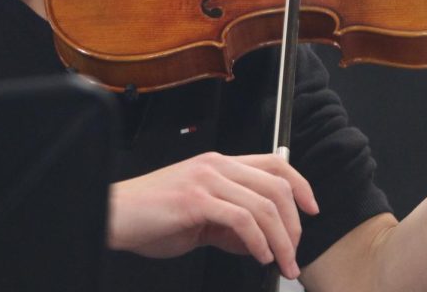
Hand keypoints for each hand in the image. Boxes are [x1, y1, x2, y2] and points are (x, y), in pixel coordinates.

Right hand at [108, 151, 319, 278]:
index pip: (274, 162)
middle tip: (294, 253)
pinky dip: (257, 241)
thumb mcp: (199, 217)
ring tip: (281, 263)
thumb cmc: (151, 217)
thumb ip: (229, 223)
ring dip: (280, 240)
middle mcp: (216, 165)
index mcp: (219, 164)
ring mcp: (206, 180)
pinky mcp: (195, 200)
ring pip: (263, 204)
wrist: (114, 216)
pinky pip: (241, 219)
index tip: (311, 210)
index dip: (300, 185)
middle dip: (294, 224)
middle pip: (276, 184)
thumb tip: (258, 242)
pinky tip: (258, 256)